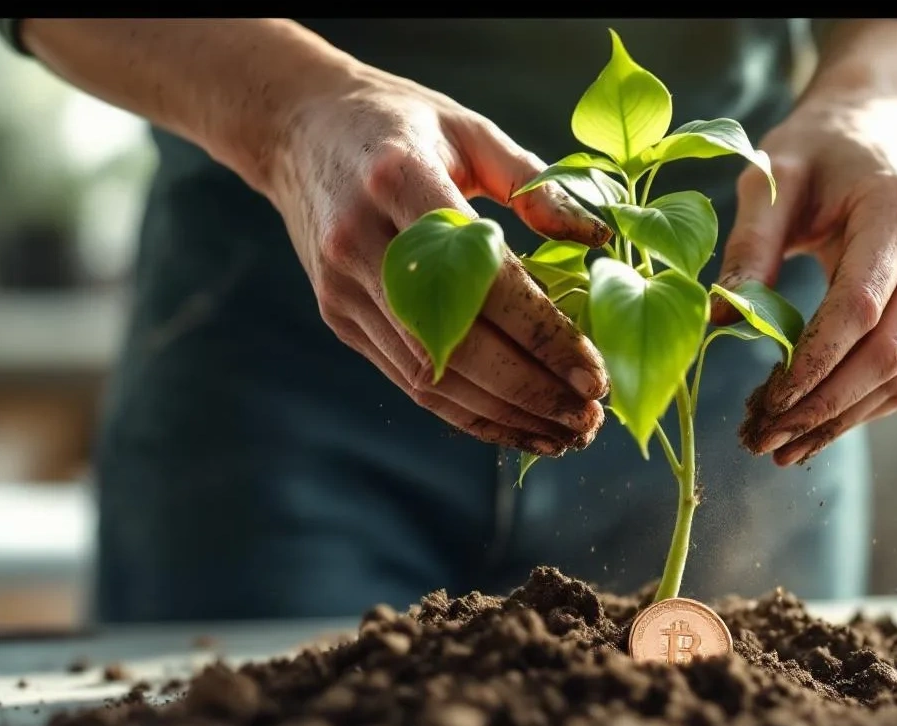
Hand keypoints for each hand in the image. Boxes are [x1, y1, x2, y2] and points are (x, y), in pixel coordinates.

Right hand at [264, 65, 612, 455]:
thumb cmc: (400, 123)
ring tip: (567, 432)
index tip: (594, 371)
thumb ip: (535, 183)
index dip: (543, 334)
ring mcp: (344, 287)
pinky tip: (518, 425)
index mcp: (401, 180)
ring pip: (432, 375)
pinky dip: (468, 411)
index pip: (483, 277)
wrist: (297, 127)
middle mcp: (363, 242)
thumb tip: (599, 240)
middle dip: (532, 389)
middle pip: (457, 341)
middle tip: (591, 414)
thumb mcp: (470, 129)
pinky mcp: (339, 315)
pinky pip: (409, 380)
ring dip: (505, 413)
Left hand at [721, 100, 896, 465]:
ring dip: (842, 421)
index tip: (766, 403)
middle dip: (823, 407)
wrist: (878, 132)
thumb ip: (749, 244)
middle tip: (764, 441)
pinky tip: (818, 429)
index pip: (860, 308)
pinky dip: (866, 410)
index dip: (814, 363)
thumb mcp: (773, 177)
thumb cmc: (818, 153)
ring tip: (782, 447)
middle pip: (887, 354)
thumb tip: (721, 318)